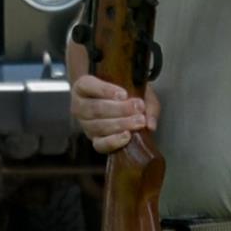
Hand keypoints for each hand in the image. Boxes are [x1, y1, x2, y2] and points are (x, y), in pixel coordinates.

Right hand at [65, 41, 154, 157]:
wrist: (113, 103)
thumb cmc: (122, 92)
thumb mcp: (136, 89)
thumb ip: (147, 102)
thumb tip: (150, 124)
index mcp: (83, 86)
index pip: (88, 85)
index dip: (105, 90)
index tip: (124, 94)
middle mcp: (79, 105)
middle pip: (96, 108)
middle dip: (119, 109)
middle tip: (138, 107)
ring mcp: (85, 124)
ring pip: (99, 126)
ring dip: (120, 124)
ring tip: (139, 121)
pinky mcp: (93, 139)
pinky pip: (100, 144)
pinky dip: (114, 141)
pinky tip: (127, 136)